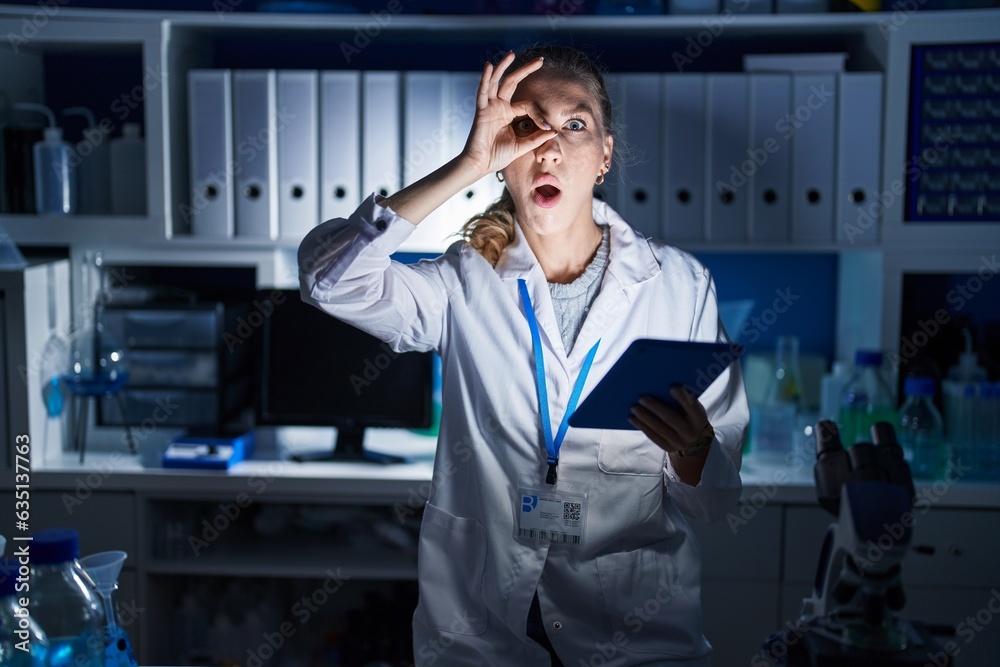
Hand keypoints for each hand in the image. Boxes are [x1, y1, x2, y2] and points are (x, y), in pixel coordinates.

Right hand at [460, 51, 557, 177]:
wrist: (481, 165)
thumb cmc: (498, 156)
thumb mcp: (522, 146)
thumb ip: (537, 138)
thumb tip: (555, 131)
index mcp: (508, 114)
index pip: (527, 105)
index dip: (539, 114)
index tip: (547, 126)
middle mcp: (499, 107)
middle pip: (512, 82)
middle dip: (525, 70)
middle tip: (540, 60)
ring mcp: (490, 107)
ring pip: (497, 82)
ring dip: (503, 67)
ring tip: (512, 54)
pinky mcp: (481, 111)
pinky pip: (483, 91)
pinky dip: (485, 78)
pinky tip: (489, 66)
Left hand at [628, 386, 713, 457]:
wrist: (696, 442)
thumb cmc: (691, 418)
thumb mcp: (694, 410)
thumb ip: (684, 401)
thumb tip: (662, 386)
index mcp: (699, 418)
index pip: (692, 407)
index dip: (682, 398)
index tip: (671, 388)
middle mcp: (690, 432)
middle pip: (671, 418)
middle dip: (655, 407)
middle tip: (641, 398)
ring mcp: (679, 442)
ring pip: (659, 428)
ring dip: (644, 417)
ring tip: (633, 407)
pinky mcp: (668, 448)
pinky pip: (653, 437)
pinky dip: (642, 426)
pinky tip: (633, 419)